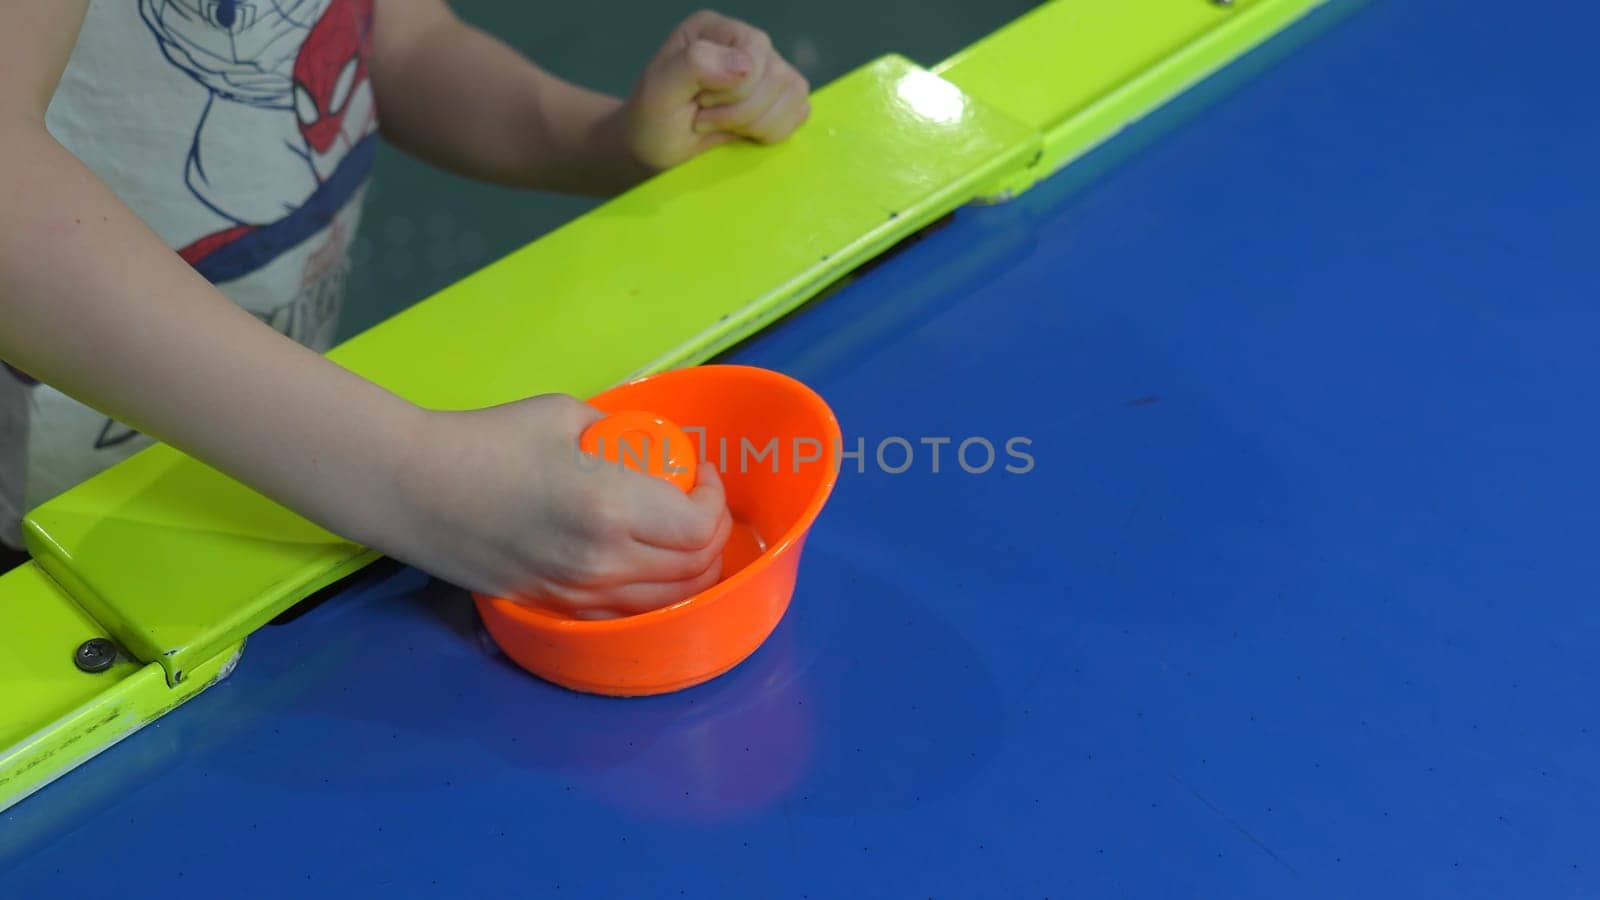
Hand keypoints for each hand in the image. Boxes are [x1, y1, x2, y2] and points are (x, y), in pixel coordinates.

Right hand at [390, 394, 731, 616]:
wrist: (412, 489)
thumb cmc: (486, 440)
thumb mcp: (564, 415)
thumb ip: (617, 434)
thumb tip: (648, 447)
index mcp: (609, 507)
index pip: (699, 526)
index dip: (715, 499)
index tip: (700, 472)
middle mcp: (602, 562)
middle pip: (695, 569)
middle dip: (713, 533)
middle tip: (698, 502)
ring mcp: (578, 594)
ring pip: (668, 601)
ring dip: (690, 569)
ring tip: (679, 534)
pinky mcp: (556, 608)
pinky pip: (627, 614)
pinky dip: (653, 594)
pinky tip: (645, 564)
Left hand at [622, 10, 810, 170]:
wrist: (658, 147)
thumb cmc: (654, 118)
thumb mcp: (660, 90)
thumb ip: (695, 65)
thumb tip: (745, 65)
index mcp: (715, 29)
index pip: (754, 50)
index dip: (733, 89)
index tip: (698, 103)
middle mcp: (746, 42)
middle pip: (777, 76)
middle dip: (741, 112)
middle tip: (704, 118)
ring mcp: (768, 69)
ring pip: (794, 94)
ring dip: (756, 124)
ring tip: (721, 125)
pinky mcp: (782, 98)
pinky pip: (800, 112)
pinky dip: (773, 132)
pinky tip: (743, 133)